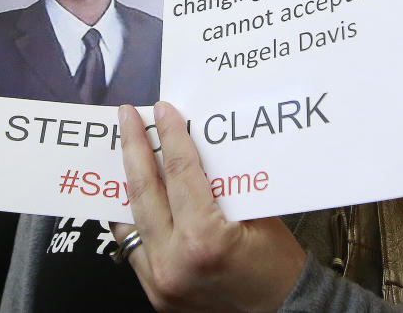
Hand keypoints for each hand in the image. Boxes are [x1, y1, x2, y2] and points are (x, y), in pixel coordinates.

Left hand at [112, 102, 305, 311]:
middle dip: (133, 147)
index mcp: (203, 239)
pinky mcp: (154, 291)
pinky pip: (133, 244)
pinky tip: (132, 192)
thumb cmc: (277, 266)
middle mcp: (173, 261)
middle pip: (144, 191)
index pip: (179, 173)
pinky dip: (132, 214)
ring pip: (129, 218)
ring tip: (124, 148)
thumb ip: (221, 183)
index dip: (170, 136)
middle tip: (127, 117)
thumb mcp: (256, 215)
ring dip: (126, 180)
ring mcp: (159, 280)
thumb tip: (194, 145)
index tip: (162, 111)